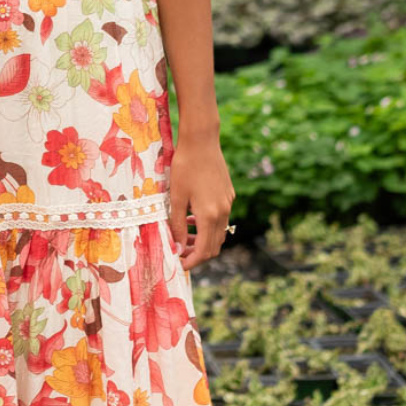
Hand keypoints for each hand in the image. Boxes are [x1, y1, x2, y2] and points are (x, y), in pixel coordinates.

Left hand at [168, 134, 235, 270]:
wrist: (202, 141)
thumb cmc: (184, 167)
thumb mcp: (176, 198)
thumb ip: (178, 225)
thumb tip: (178, 247)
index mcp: (210, 215)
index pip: (205, 250)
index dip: (192, 261)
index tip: (179, 264)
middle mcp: (223, 211)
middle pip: (215, 245)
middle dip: (198, 254)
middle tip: (180, 253)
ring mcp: (228, 203)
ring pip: (219, 233)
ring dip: (204, 240)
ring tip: (185, 238)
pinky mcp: (228, 194)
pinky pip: (221, 219)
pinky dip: (208, 226)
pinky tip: (193, 218)